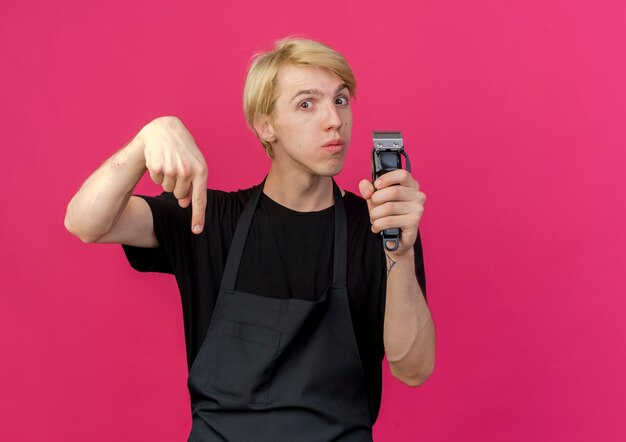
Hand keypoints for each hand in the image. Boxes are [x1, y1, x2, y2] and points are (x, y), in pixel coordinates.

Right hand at [138, 116, 207, 233]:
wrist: (164, 129)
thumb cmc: (182, 149)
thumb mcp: (194, 164)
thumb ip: (193, 184)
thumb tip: (185, 204)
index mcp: (201, 170)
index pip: (200, 199)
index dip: (198, 216)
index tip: (196, 231)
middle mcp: (187, 171)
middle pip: (180, 195)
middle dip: (177, 187)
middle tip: (177, 168)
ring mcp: (172, 169)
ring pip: (168, 189)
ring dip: (167, 179)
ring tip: (170, 162)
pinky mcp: (157, 167)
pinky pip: (157, 181)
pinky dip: (157, 173)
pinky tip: (160, 160)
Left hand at [358, 169, 425, 256]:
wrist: (396, 238)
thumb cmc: (388, 214)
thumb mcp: (376, 199)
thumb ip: (368, 189)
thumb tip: (366, 188)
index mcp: (411, 185)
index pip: (402, 174)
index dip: (387, 178)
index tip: (376, 185)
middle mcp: (418, 196)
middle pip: (394, 191)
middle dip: (376, 200)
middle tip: (372, 207)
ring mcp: (417, 209)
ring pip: (389, 207)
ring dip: (375, 214)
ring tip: (374, 219)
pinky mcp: (414, 222)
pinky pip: (390, 220)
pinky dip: (378, 224)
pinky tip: (377, 227)